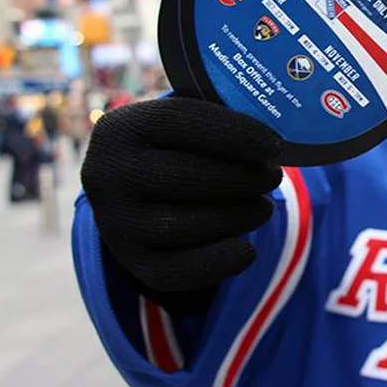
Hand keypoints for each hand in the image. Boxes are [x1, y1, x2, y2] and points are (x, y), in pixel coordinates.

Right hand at [81, 97, 284, 296]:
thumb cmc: (175, 149)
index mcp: (119, 128)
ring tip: (263, 207)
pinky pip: (181, 270)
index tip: (274, 145)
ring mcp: (115, 223)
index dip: (235, 132)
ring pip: (189, 224)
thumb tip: (281, 118)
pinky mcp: (132, 262)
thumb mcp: (183, 124)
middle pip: (188, 176)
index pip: (180, 121)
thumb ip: (218, 116)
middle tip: (273, 177)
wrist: (133, 196)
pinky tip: (247, 249)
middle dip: (243, 178)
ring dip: (240, 216)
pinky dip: (222, 261)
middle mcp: (105, 175)